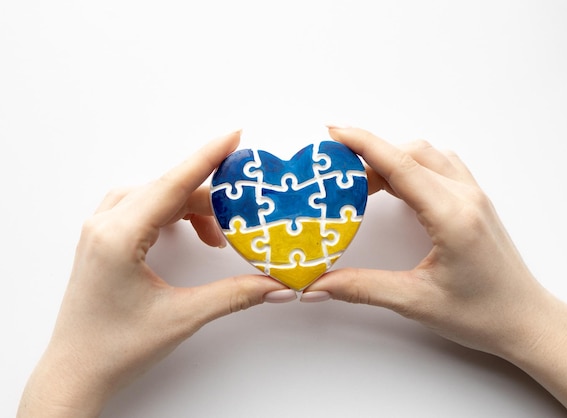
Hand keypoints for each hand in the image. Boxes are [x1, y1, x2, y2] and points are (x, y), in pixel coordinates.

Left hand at [18, 131, 294, 417]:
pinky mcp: (102, 240)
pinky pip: (141, 207)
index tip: (235, 136)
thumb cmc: (117, 347)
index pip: (172, 184)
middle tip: (245, 208)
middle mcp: (104, 225)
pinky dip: (170, 212)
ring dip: (189, 206)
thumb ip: (234, 295)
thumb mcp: (182, 318)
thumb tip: (276, 286)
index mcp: (118, 237)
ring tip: (217, 234)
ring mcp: (99, 230)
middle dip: (209, 197)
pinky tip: (187, 230)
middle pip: (167, 189)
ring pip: (154, 196)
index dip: (207, 158)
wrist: (76, 371)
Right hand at [304, 126, 546, 354]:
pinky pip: (440, 166)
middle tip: (336, 173)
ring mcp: (474, 195)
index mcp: (452, 217)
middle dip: (369, 154)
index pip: (400, 165)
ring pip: (426, 155)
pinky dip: (411, 165)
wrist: (526, 320)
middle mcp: (465, 197)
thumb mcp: (416, 302)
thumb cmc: (482, 314)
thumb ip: (363, 289)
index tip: (332, 132)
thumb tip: (319, 286)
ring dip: (391, 158)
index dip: (363, 144)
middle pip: (409, 153)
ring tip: (361, 180)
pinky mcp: (475, 201)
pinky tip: (396, 186)